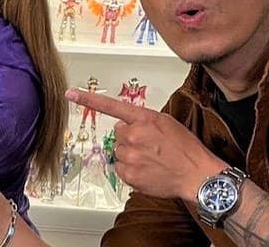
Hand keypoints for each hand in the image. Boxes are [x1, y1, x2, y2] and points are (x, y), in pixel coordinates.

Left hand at [66, 88, 227, 202]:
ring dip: (131, 155)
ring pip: (119, 152)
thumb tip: (128, 124)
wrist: (198, 175)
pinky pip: (121, 169)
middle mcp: (133, 135)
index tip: (70, 93)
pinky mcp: (129, 175)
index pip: (110, 106)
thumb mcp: (166, 123)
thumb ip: (143, 120)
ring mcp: (130, 156)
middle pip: (118, 134)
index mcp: (143, 119)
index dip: (88, 99)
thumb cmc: (186, 149)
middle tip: (150, 146)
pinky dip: (131, 171)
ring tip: (152, 159)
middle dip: (130, 138)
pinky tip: (148, 170)